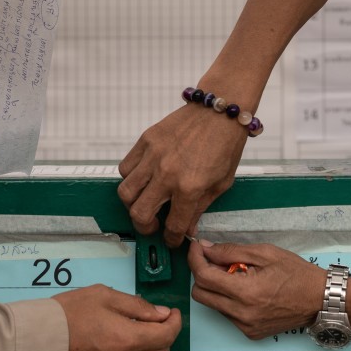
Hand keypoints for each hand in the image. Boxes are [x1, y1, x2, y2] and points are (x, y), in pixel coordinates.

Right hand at [54, 284, 180, 350]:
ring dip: (144, 349)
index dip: (174, 322)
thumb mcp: (103, 296)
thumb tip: (161, 315)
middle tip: (152, 321)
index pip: (167, 335)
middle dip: (162, 335)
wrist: (32, 343)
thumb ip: (137, 306)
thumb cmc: (66, 314)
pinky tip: (109, 347)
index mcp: (128, 339)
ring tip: (126, 332)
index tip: (171, 313)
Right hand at [118, 104, 247, 245]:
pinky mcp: (146, 141)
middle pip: (139, 214)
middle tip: (152, 226)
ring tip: (144, 203)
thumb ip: (201, 208)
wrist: (219, 112)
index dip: (172, 238)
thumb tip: (187, 228)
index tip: (171, 239)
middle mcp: (167, 174)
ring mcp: (153, 157)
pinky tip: (143, 179)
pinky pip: (125, 168)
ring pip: (125, 192)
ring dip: (133, 204)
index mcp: (190, 188)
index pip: (173, 225)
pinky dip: (130, 178)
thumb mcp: (221, 184)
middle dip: (145, 227)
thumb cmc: (225, 145)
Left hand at [188, 240, 324, 339]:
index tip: (197, 246)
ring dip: (216, 288)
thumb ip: (231, 251)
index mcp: (246, 292)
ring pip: (212, 305)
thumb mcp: (265, 253)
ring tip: (237, 275)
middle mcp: (242, 314)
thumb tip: (205, 249)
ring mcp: (245, 327)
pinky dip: (229, 300)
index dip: (195, 259)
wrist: (320, 300)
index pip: (204, 277)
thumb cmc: (297, 273)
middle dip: (202, 274)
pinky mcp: (250, 333)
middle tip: (216, 260)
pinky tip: (247, 290)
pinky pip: (227, 315)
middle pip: (200, 294)